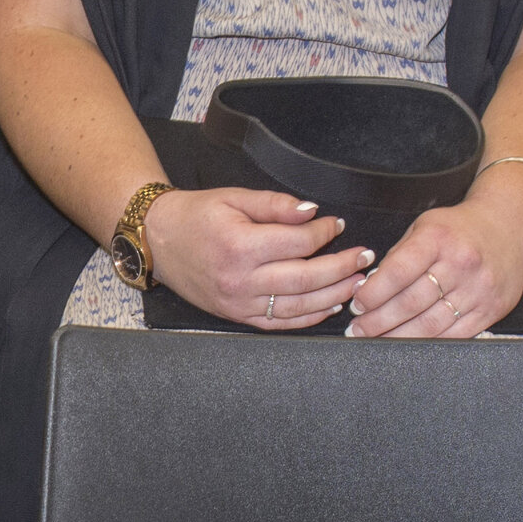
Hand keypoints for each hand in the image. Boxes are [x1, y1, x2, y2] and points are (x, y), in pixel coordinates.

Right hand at [144, 185, 359, 330]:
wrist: (158, 240)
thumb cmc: (196, 216)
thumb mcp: (234, 198)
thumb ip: (275, 204)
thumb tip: (313, 212)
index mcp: (239, 245)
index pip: (297, 243)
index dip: (324, 233)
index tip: (337, 224)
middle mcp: (239, 280)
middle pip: (305, 278)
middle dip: (342, 267)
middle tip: (364, 256)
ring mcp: (239, 303)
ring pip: (298, 306)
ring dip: (334, 295)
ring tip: (357, 282)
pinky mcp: (237, 317)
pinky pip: (281, 323)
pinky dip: (310, 317)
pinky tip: (331, 305)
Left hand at [349, 181, 522, 339]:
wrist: (511, 226)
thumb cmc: (461, 228)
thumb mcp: (426, 226)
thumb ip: (399, 255)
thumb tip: (370, 287)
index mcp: (439, 239)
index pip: (398, 271)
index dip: (373, 293)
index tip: (358, 304)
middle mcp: (461, 263)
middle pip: (412, 302)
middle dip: (378, 321)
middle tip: (358, 330)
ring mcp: (478, 289)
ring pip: (431, 324)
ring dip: (398, 336)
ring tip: (377, 341)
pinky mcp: (491, 309)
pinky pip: (454, 334)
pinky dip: (428, 342)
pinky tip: (409, 344)